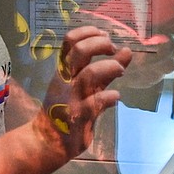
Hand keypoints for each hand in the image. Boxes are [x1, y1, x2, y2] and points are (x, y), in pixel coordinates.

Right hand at [41, 26, 132, 158]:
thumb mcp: (85, 86)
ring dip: (110, 67)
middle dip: (101, 44)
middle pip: (79, 51)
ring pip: (90, 74)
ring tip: (120, 71)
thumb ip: (106, 69)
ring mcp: (71, 98)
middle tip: (113, 50)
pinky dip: (109, 96)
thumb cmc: (66, 108)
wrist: (46, 141)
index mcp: (63, 70)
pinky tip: (115, 96)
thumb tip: (127, 50)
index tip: (104, 35)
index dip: (89, 32)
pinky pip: (95, 103)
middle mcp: (65, 80)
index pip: (70, 40)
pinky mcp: (78, 117)